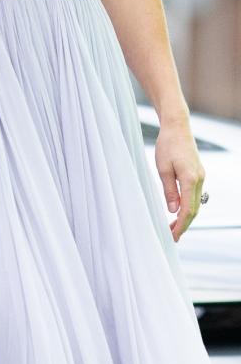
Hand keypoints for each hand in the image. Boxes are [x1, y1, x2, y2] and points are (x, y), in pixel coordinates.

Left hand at [155, 118, 205, 241]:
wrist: (177, 128)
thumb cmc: (167, 145)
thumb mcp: (162, 168)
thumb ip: (169, 190)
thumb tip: (173, 210)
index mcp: (190, 179)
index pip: (188, 210)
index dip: (181, 225)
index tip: (173, 236)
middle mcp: (199, 179)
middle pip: (194, 209)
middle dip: (184, 224)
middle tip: (172, 236)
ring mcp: (200, 177)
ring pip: (195, 203)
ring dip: (186, 216)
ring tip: (173, 226)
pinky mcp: (197, 174)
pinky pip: (194, 194)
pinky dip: (188, 205)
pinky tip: (179, 209)